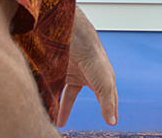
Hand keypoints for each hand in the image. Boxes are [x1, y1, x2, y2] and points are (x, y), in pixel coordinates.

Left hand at [56, 8, 117, 126]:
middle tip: (77, 122)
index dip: (110, 110)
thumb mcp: (105, 83)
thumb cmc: (94, 56)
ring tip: (58, 122)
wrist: (75, 38)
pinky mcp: (59, 73)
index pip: (108, 99)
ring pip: (67, 95)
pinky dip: (52, 100)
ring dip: (63, 109)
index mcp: (102, 79)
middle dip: (79, 109)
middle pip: (82, 97)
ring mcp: (72, 75)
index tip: (111, 121)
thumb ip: (108, 103)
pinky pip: (55, 90)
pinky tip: (49, 110)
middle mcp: (87, 77)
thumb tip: (112, 121)